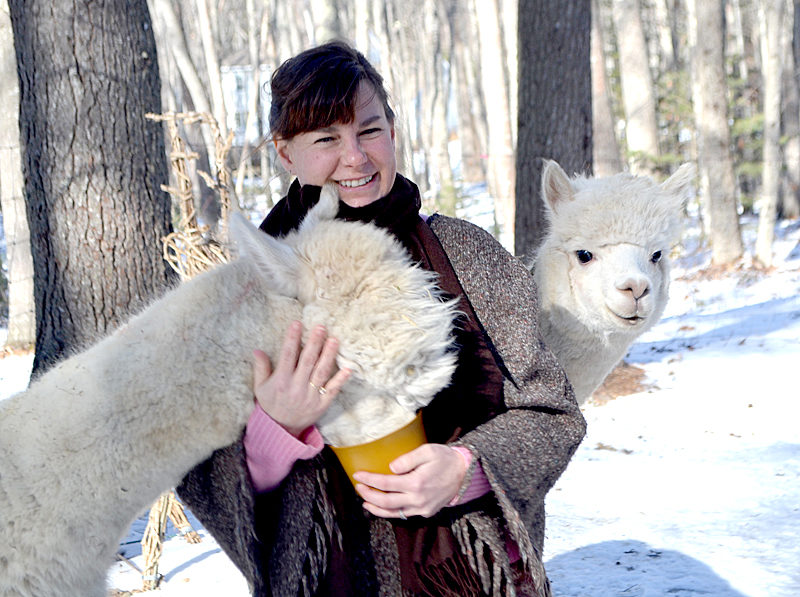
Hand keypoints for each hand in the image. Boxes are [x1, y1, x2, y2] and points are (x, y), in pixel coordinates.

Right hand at [253, 321, 350, 436]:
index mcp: (281, 381)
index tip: (297, 324)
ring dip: (328, 355)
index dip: (292, 339)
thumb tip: (257, 350)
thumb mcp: (260, 388)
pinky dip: (340, 379)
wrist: (280, 430)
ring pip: (321, 372)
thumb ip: (261, 369)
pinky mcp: (321, 404)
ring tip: (334, 340)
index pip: (287, 355)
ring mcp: (310, 396)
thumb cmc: (270, 405)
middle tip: (320, 327)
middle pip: (307, 361)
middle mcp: (296, 387)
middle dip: (314, 343)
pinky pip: (332, 390)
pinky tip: (348, 368)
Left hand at [353, 443, 466, 518]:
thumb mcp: (427, 451)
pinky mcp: (426, 512)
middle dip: (368, 494)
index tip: (357, 474)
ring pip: (393, 513)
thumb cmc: (445, 458)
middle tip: (358, 487)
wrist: (464, 473)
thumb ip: (408, 458)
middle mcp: (417, 499)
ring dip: (375, 508)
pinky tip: (381, 507)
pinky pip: (403, 515)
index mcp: (416, 482)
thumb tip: (390, 467)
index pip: (385, 483)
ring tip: (364, 500)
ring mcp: (422, 508)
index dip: (369, 479)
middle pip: (385, 501)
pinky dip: (390, 513)